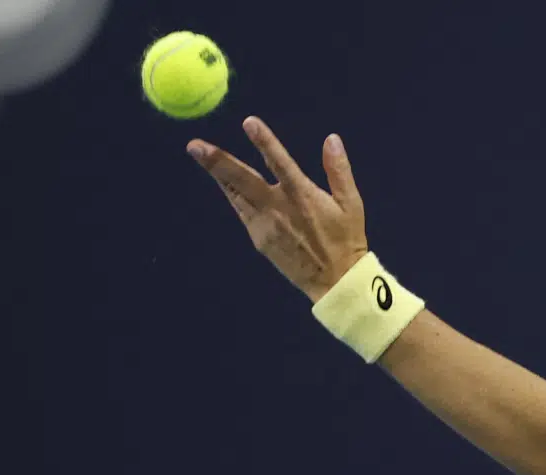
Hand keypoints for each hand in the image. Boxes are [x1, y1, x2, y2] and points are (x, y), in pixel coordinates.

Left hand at [188, 116, 368, 302]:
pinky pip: (242, 210)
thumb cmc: (346, 240)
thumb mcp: (351, 204)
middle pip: (243, 180)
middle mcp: (278, 208)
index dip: (264, 142)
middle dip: (217, 161)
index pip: (280, 163)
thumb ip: (339, 171)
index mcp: (302, 196)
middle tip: (194, 144)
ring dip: (215, 173)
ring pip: (235, 194)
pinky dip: (231, 192)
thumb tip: (331, 139)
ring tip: (198, 153)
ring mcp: (265, 225)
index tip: (249, 122)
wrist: (334, 281)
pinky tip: (221, 180)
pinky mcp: (258, 238)